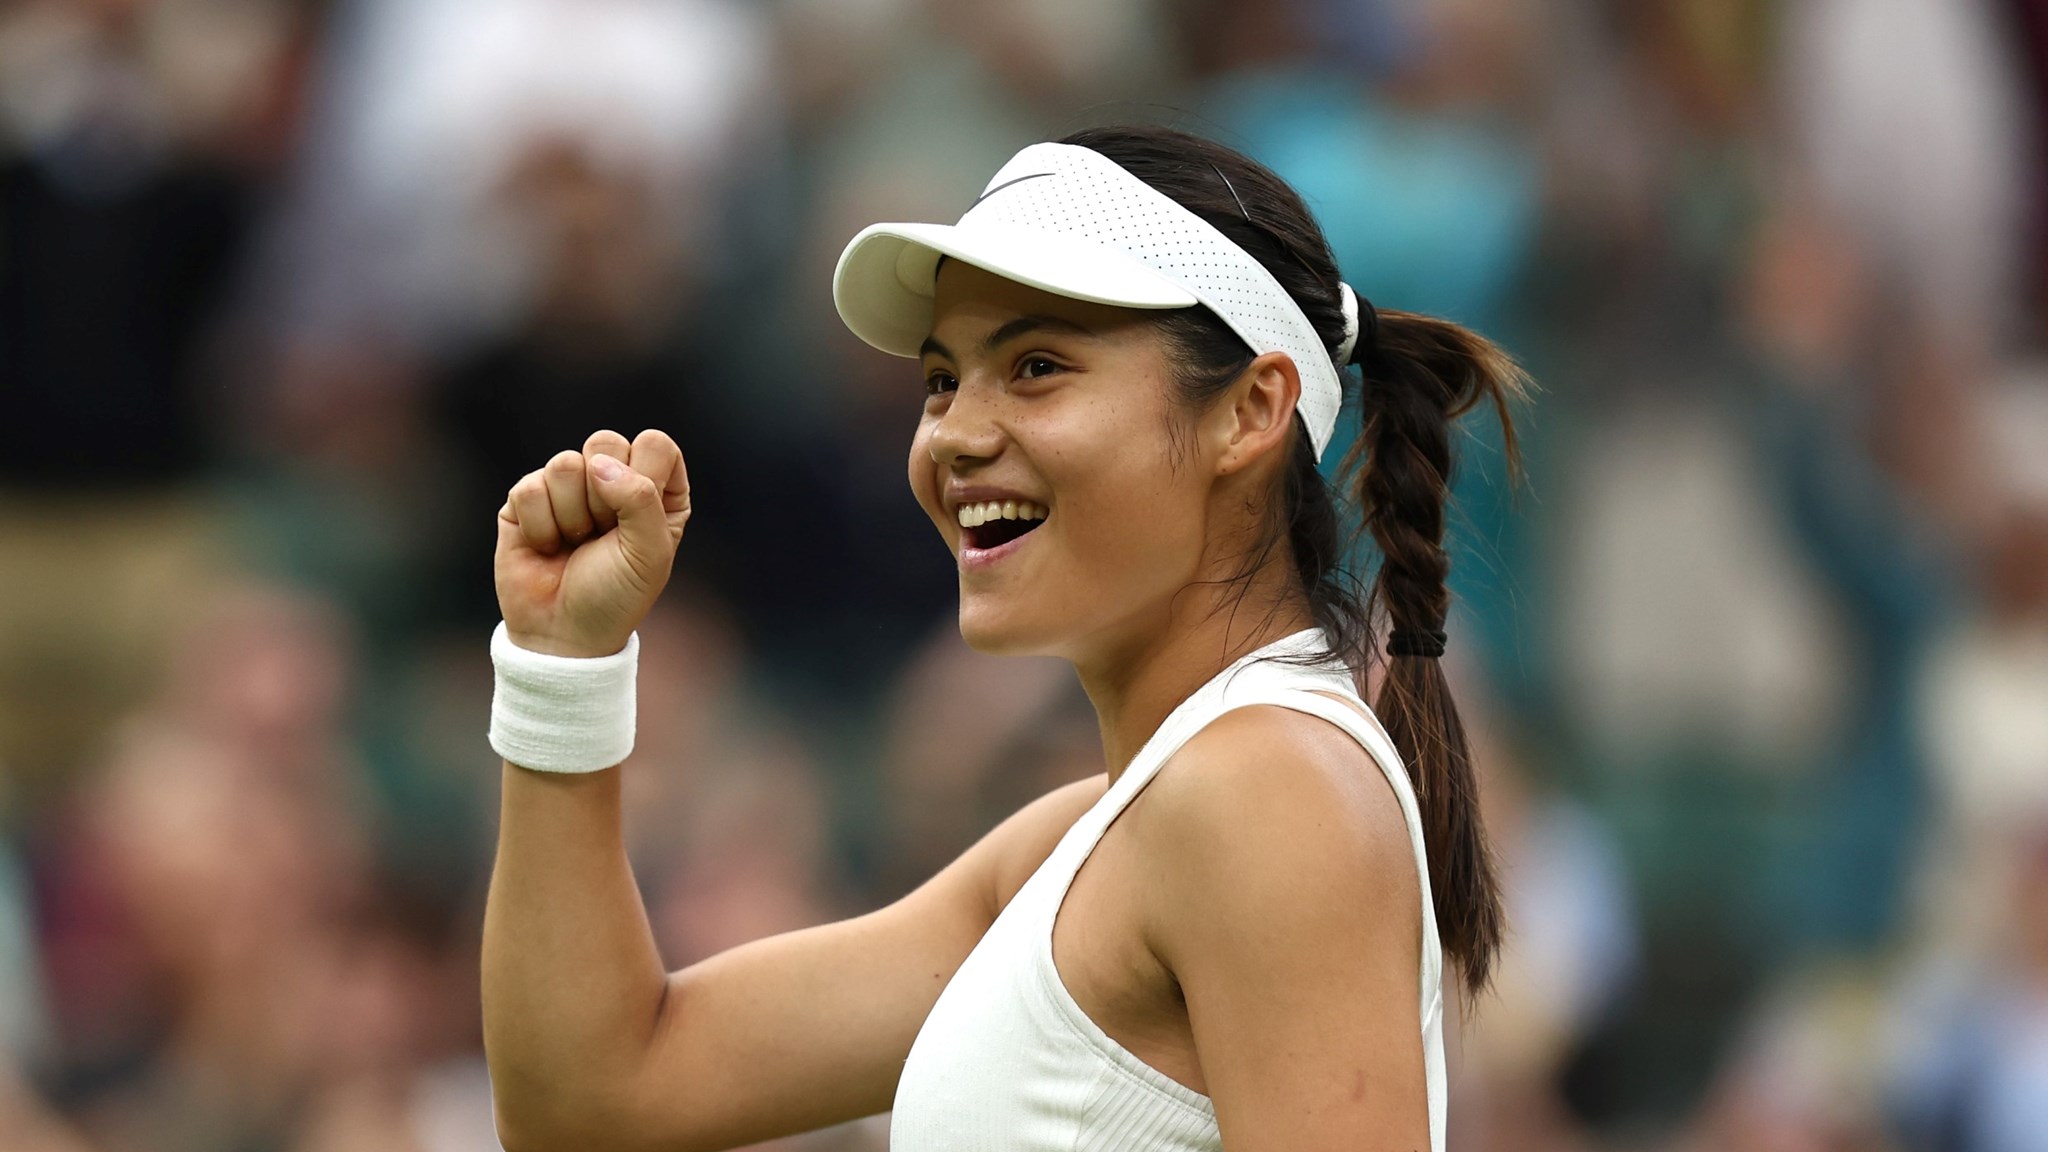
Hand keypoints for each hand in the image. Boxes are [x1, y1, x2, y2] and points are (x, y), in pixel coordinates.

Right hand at [495, 429, 690, 657]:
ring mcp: (567, 487)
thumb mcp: (650, 553)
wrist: (564, 632)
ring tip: (575, 544)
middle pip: (606, 442)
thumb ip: (641, 499)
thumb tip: (598, 464)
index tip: (637, 520)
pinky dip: (541, 526)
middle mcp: (612, 480)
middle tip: (603, 534)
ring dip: (571, 516)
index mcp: (656, 490)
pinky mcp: (527, 499)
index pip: (655, 444)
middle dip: (604, 496)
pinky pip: (530, 487)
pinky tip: (547, 547)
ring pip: (565, 463)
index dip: (644, 477)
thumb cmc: (617, 594)